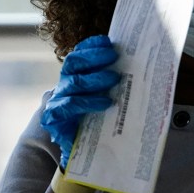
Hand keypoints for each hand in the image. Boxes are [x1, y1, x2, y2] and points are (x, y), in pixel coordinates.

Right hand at [40, 35, 119, 168]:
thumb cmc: (96, 119)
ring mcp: (57, 99)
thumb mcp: (106, 96)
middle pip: (74, 62)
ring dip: (95, 79)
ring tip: (114, 79)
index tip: (108, 42)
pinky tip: (105, 102)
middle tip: (114, 56)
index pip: (79, 53)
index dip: (91, 45)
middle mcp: (64, 84)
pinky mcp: (54, 117)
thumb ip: (113, 81)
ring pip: (74, 82)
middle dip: (94, 57)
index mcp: (75, 75)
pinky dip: (89, 102)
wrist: (80, 150)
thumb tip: (139, 66)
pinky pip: (70, 105)